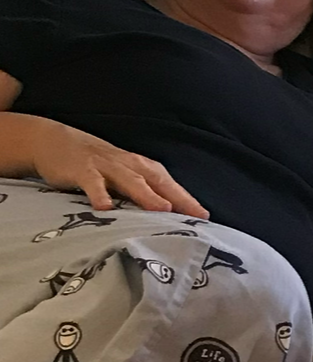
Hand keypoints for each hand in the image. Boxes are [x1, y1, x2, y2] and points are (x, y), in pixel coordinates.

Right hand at [24, 117, 208, 216]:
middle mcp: (131, 166)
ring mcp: (107, 167)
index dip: (188, 201)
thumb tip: (162, 220)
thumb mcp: (122, 178)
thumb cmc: (97, 165)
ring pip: (131, 181)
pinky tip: (104, 208)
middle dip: (179, 199)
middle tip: (195, 216)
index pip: (171, 186)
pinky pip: (93, 182)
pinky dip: (99, 193)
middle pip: (159, 182)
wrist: (57, 142)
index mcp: (143, 168)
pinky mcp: (83, 170)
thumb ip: (140, 194)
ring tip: (162, 210)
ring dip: (148, 195)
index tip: (205, 218)